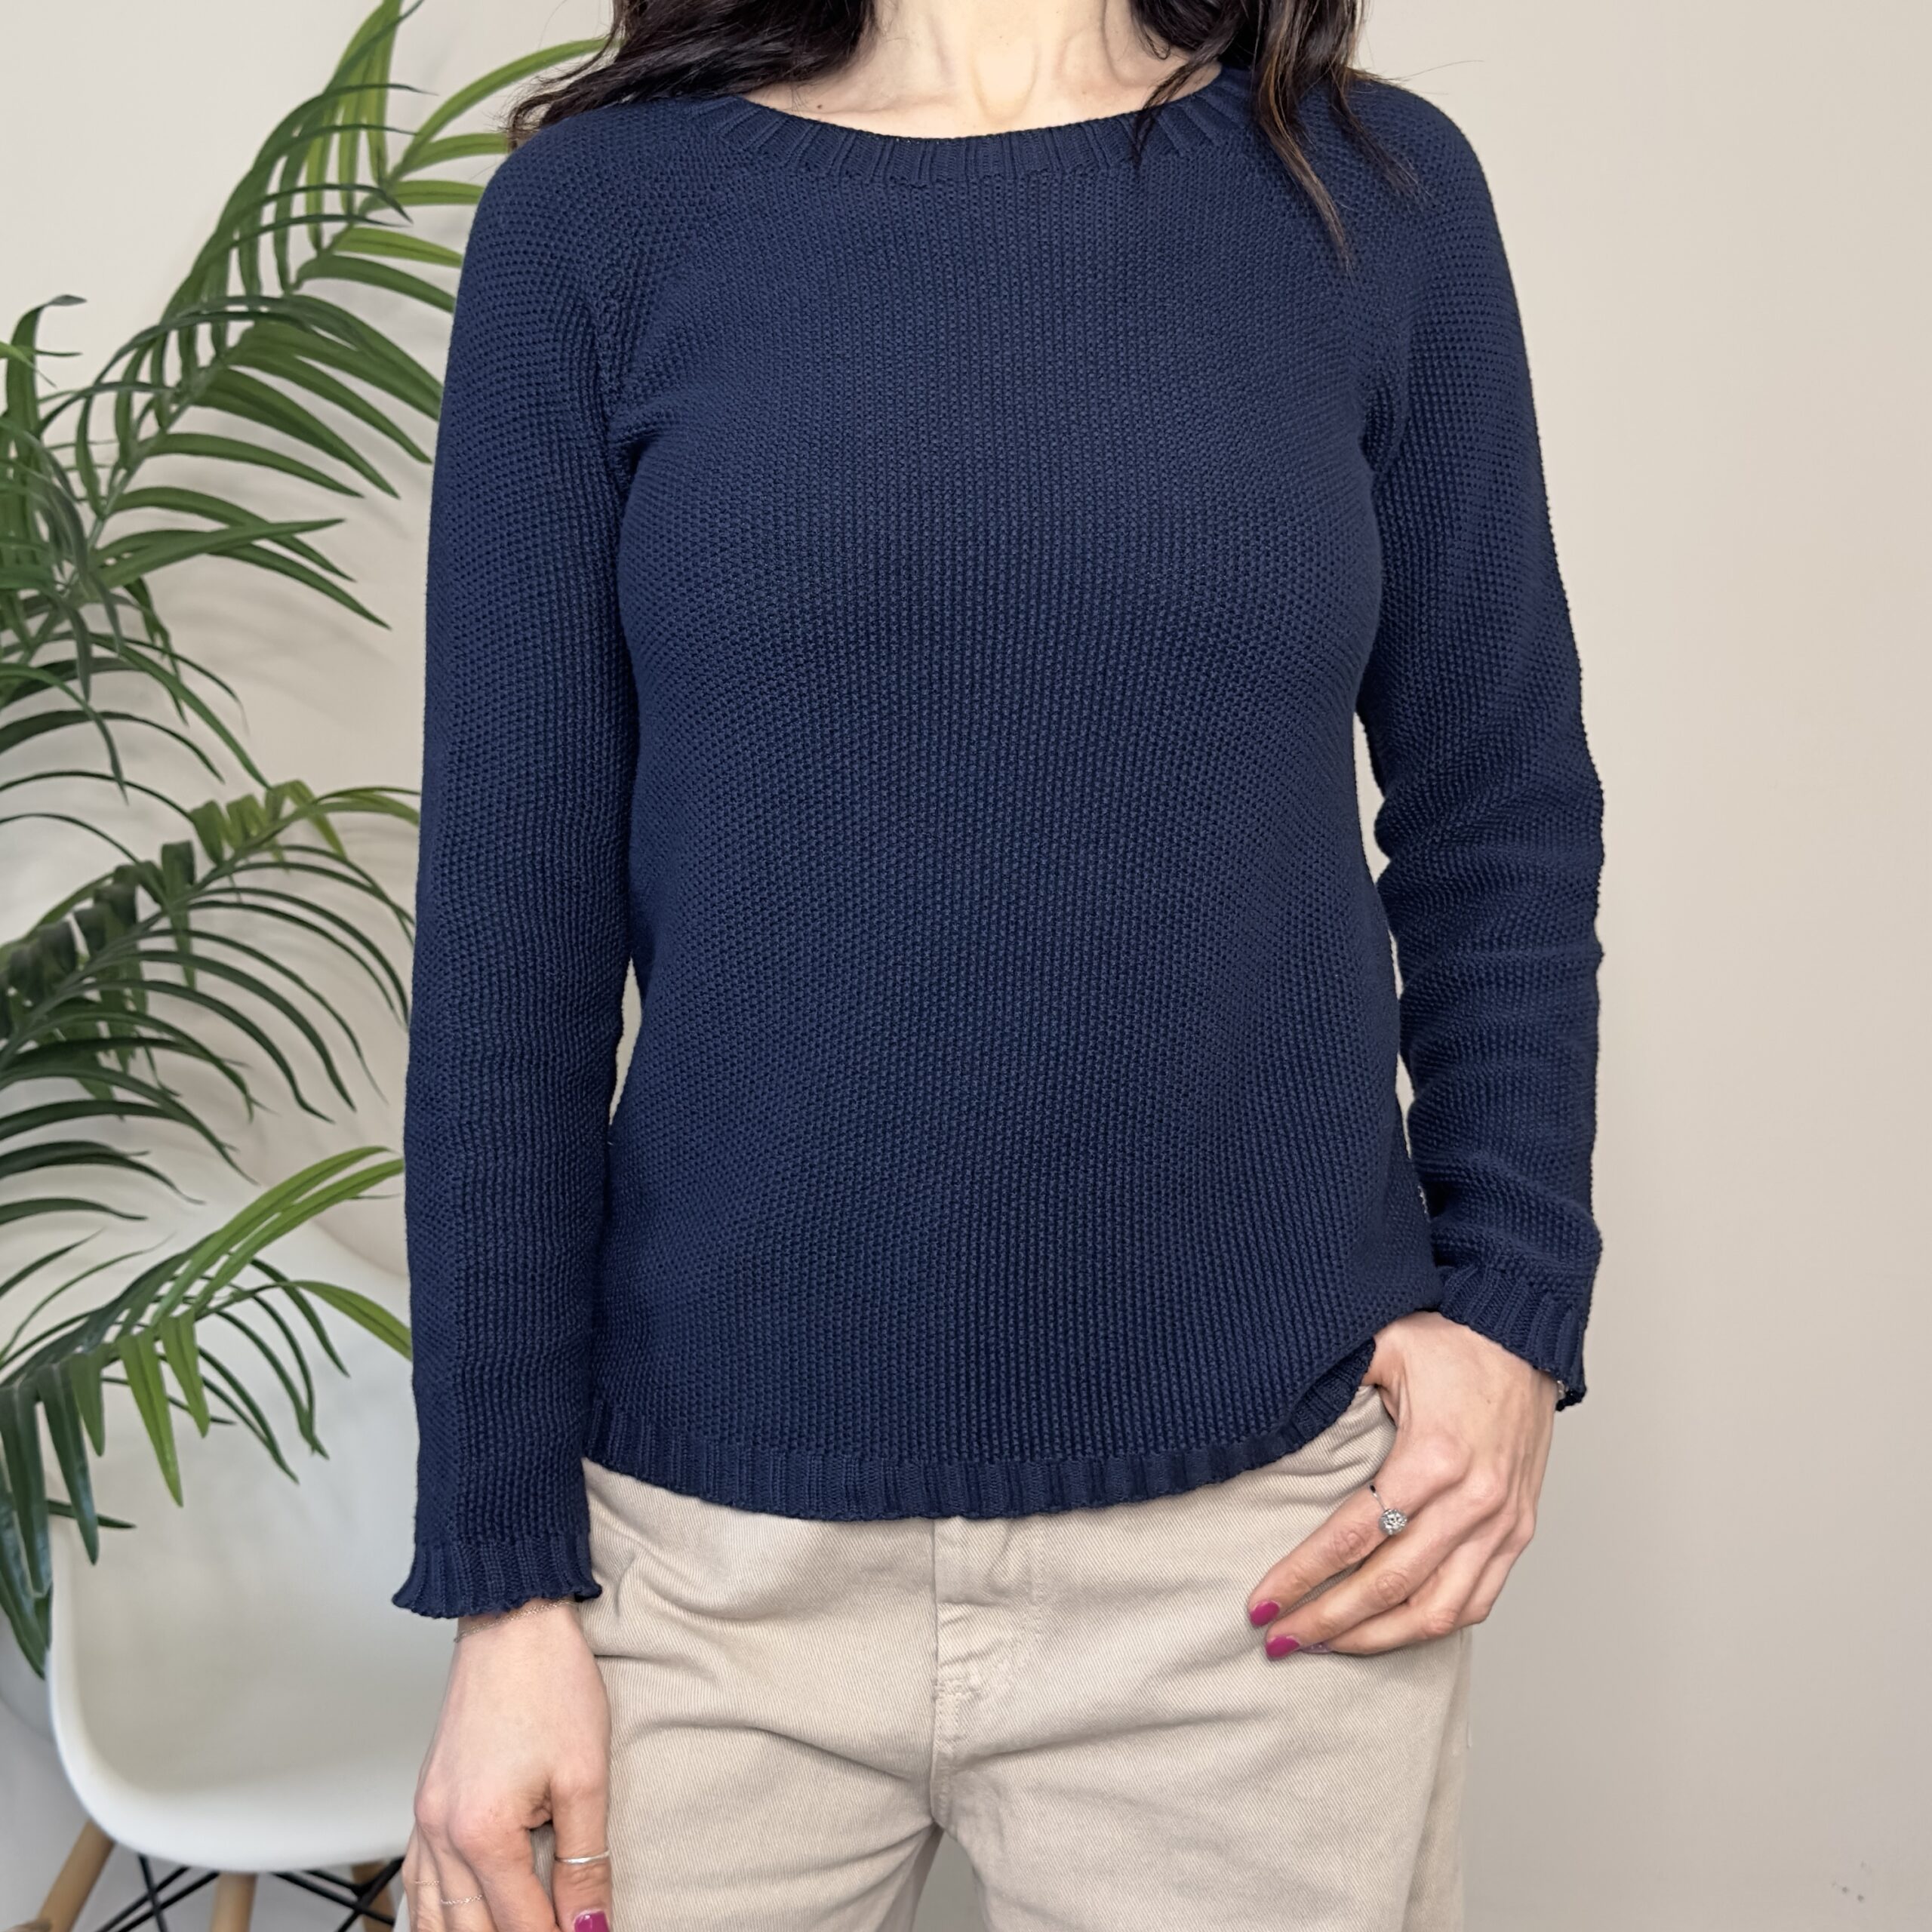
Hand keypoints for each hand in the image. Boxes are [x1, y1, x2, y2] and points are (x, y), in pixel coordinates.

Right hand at [403, 1598, 612, 1931]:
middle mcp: (441, 1834)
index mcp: (482, 1832)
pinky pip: (416, 1881)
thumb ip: (585, 1861)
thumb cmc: (549, 1682)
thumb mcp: (585, 1776)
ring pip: (431, 1917)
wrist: (512, 1621)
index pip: (522, 1925)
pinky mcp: (424, 1803)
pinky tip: (455, 1922)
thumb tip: (590, 1925)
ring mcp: (424, 1819)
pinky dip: (434, 1914)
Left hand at [1245, 1312, 1558, 1655]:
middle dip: (1327, 1620)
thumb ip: (1332, 1379)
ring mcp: (1501, 1523)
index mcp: (1431, 1457)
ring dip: (1375, 1638)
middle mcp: (1472, 1501)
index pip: (1353, 1537)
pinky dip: (1429, 1624)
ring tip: (1324, 1644)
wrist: (1526, 1339)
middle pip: (1388, 1585)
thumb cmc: (1451, 1343)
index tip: (1261, 1604)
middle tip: (1278, 1639)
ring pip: (1436, 1611)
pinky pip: (1476, 1601)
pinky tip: (1387, 1630)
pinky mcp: (1518, 1532)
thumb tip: (1272, 1405)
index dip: (1302, 1576)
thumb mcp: (1382, 1344)